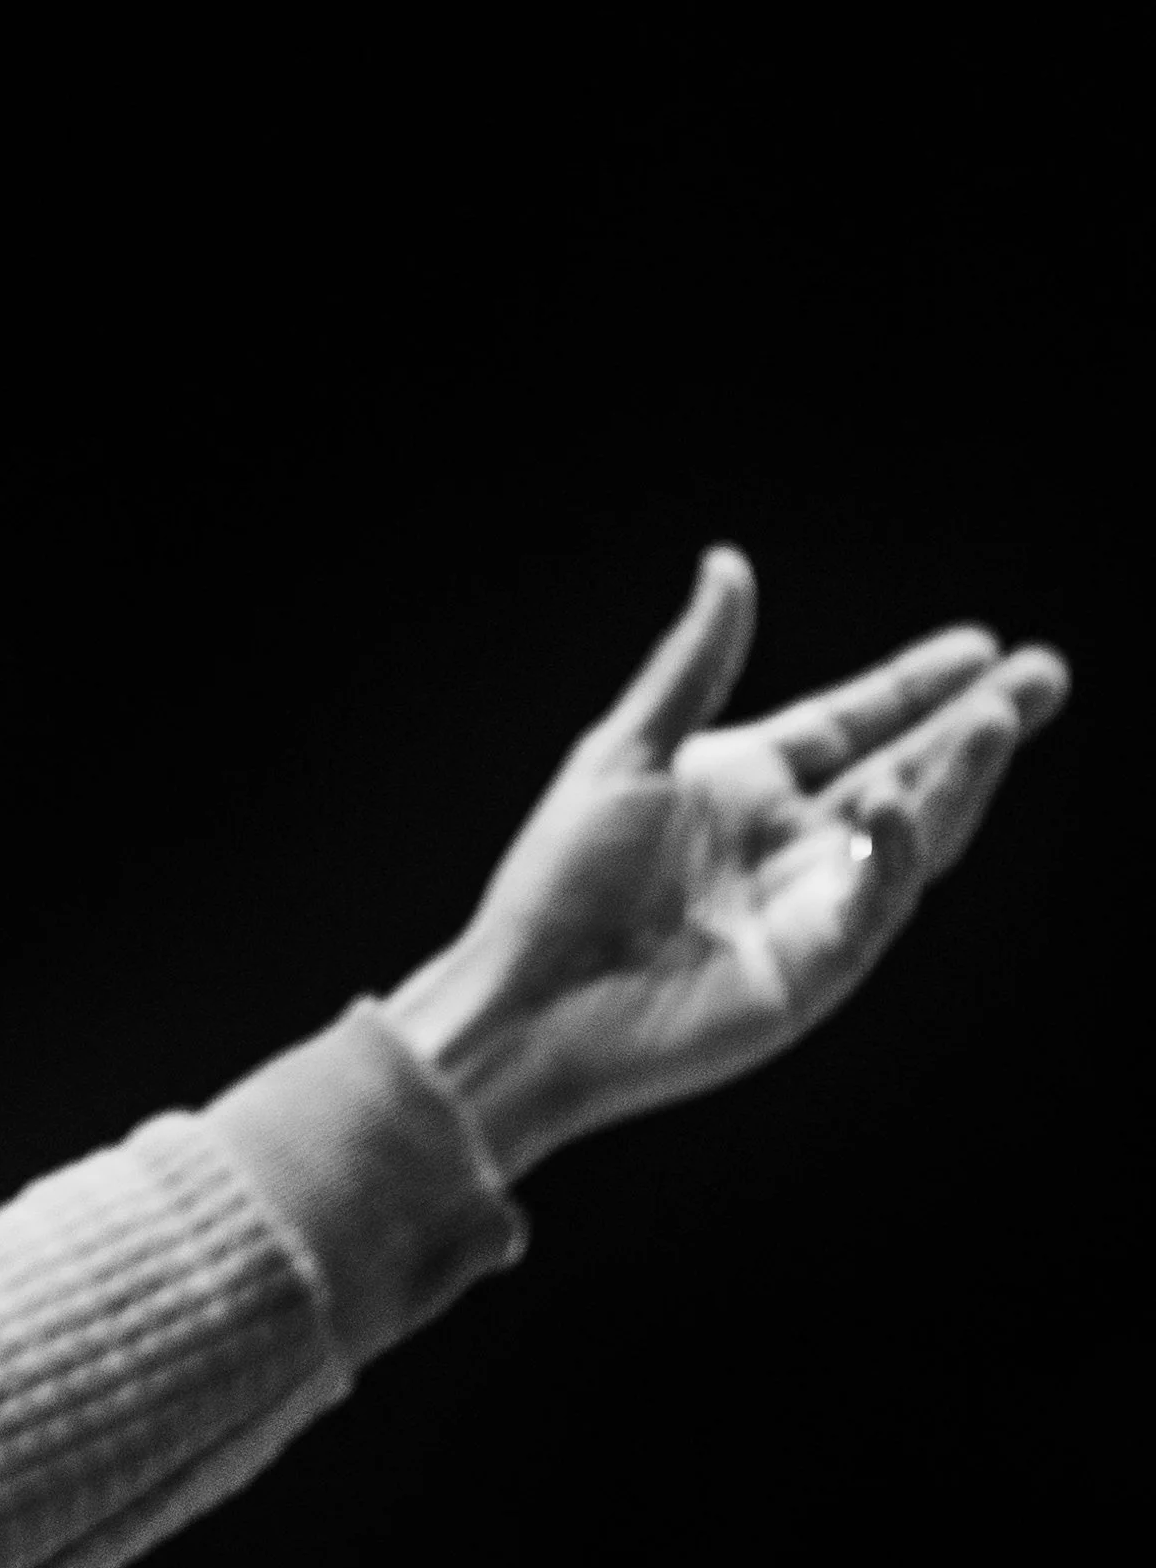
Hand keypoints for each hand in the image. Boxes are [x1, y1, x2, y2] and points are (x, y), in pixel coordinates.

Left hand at [387, 551, 1069, 1178]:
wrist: (523, 1002)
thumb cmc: (556, 883)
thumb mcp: (625, 753)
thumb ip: (691, 666)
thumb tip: (728, 565)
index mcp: (740, 784)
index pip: (850, 725)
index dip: (914, 687)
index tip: (980, 646)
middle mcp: (785, 844)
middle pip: (904, 772)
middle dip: (975, 728)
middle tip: (1044, 675)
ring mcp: (805, 910)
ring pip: (906, 835)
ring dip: (957, 779)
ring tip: (998, 718)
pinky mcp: (809, 974)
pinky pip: (870, 908)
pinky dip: (889, 857)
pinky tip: (894, 803)